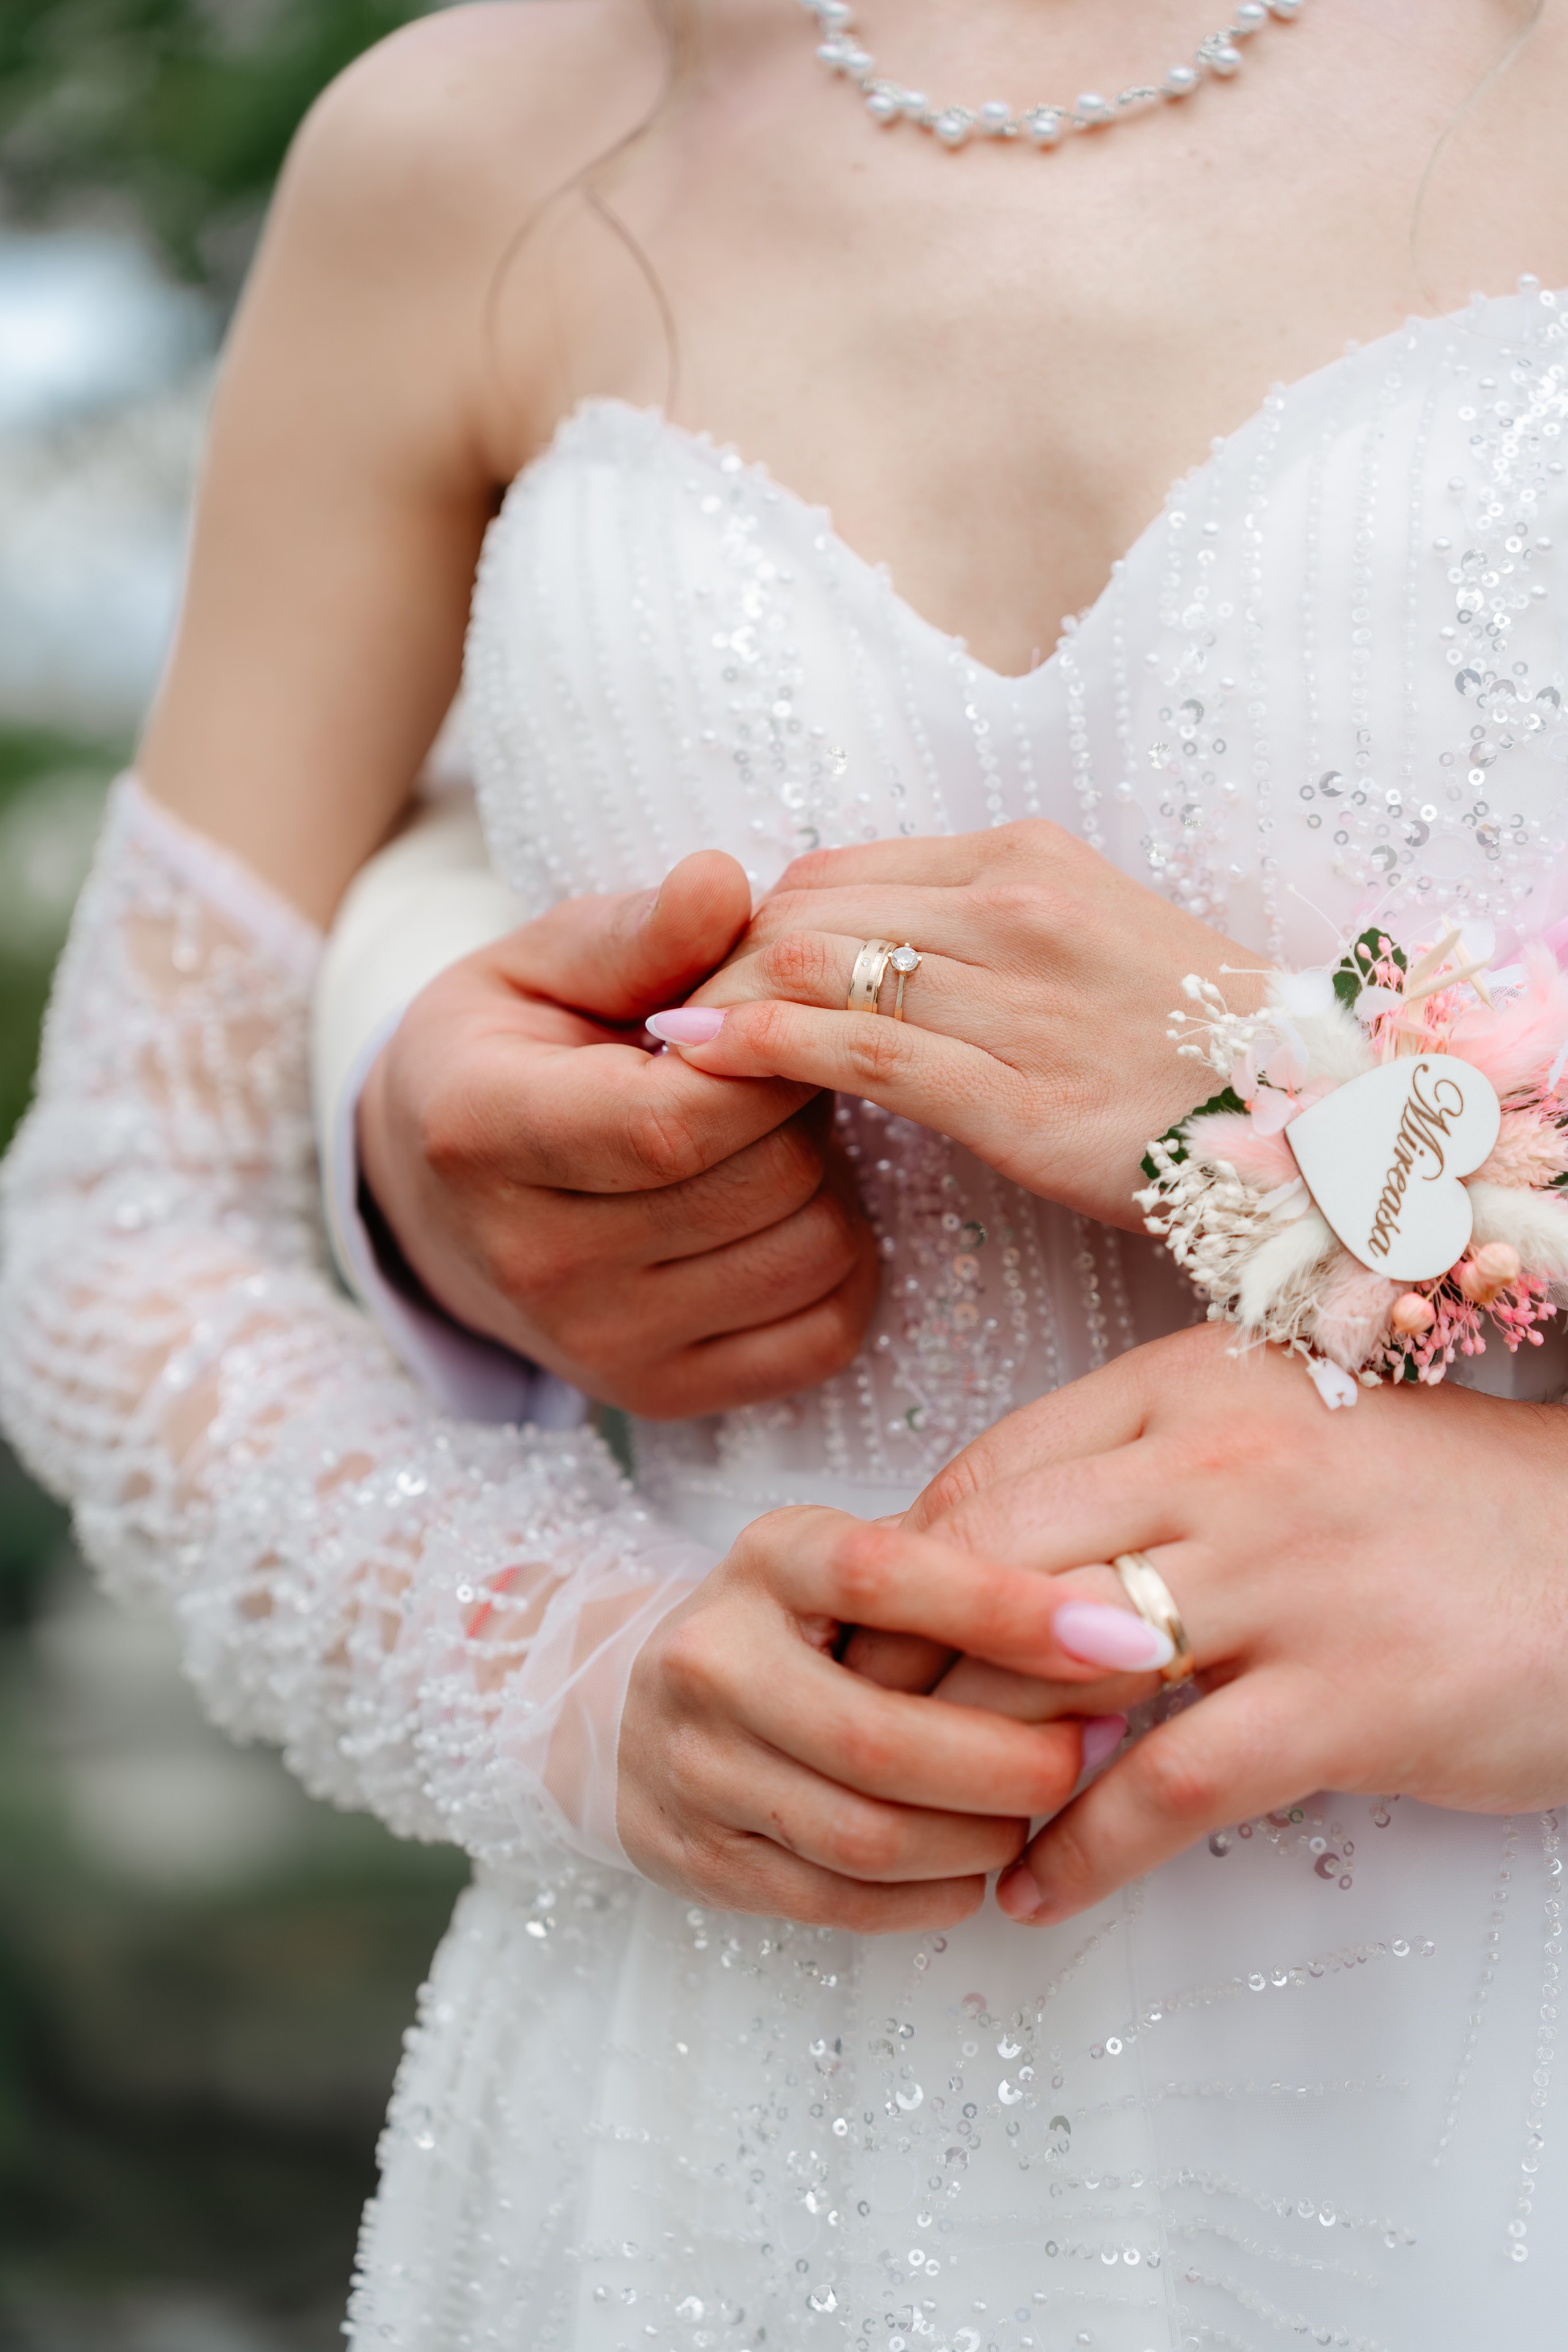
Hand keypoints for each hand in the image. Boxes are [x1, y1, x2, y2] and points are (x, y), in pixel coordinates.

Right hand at [358, 852, 878, 1415]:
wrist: (438, 1198)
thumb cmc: (506, 1055)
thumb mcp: (539, 966)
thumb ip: (636, 934)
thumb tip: (724, 882)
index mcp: (485, 1137)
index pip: (678, 1121)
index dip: (767, 1059)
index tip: (773, 1013)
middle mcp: (535, 1264)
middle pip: (763, 1182)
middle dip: (799, 1105)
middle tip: (766, 1070)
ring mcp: (599, 1348)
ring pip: (812, 1253)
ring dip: (821, 1180)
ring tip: (760, 1139)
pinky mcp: (660, 1397)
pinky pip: (826, 1332)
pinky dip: (837, 1264)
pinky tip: (779, 1211)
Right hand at [617, 1504, 1126, 1930]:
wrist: (628, 1701)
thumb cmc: (786, 1626)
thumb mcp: (845, 1563)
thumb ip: (948, 1572)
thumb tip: (1106, 1619)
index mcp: (767, 1560)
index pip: (887, 1573)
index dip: (1008, 1609)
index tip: (1120, 1637)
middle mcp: (713, 1658)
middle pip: (883, 1737)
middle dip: (1016, 1760)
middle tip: (1094, 1747)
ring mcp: (693, 1765)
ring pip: (867, 1836)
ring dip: (983, 1836)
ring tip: (1042, 1809)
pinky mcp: (694, 1856)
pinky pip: (838, 1901)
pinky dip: (931, 1894)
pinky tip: (976, 1864)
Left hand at [646, 822, 1264, 1228]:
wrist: (1311, 1121)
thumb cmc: (1183, 1043)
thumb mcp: (1079, 942)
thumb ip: (969, 932)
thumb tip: (856, 951)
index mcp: (1024, 859)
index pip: (838, 871)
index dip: (749, 920)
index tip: (706, 973)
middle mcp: (1015, 908)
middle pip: (808, 910)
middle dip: (716, 960)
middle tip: (660, 1012)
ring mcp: (1018, 998)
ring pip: (817, 967)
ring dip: (720, 1002)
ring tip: (662, 1044)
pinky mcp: (1017, 1093)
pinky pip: (860, 1053)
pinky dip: (760, 1049)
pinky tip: (701, 1064)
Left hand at [888, 1325, 1567, 1925]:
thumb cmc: (1427, 1504)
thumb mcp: (1277, 1437)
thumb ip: (1142, 1472)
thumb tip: (991, 1552)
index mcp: (1193, 1385)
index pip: (989, 1471)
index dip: (902, 1565)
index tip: (865, 1638)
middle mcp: (1223, 1466)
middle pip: (988, 1561)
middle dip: (900, 1659)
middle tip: (855, 1737)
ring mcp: (1285, 1580)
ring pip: (1052, 1670)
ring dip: (968, 1761)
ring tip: (924, 1823)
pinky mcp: (1345, 1700)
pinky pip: (1165, 1789)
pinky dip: (1080, 1853)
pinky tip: (1033, 1894)